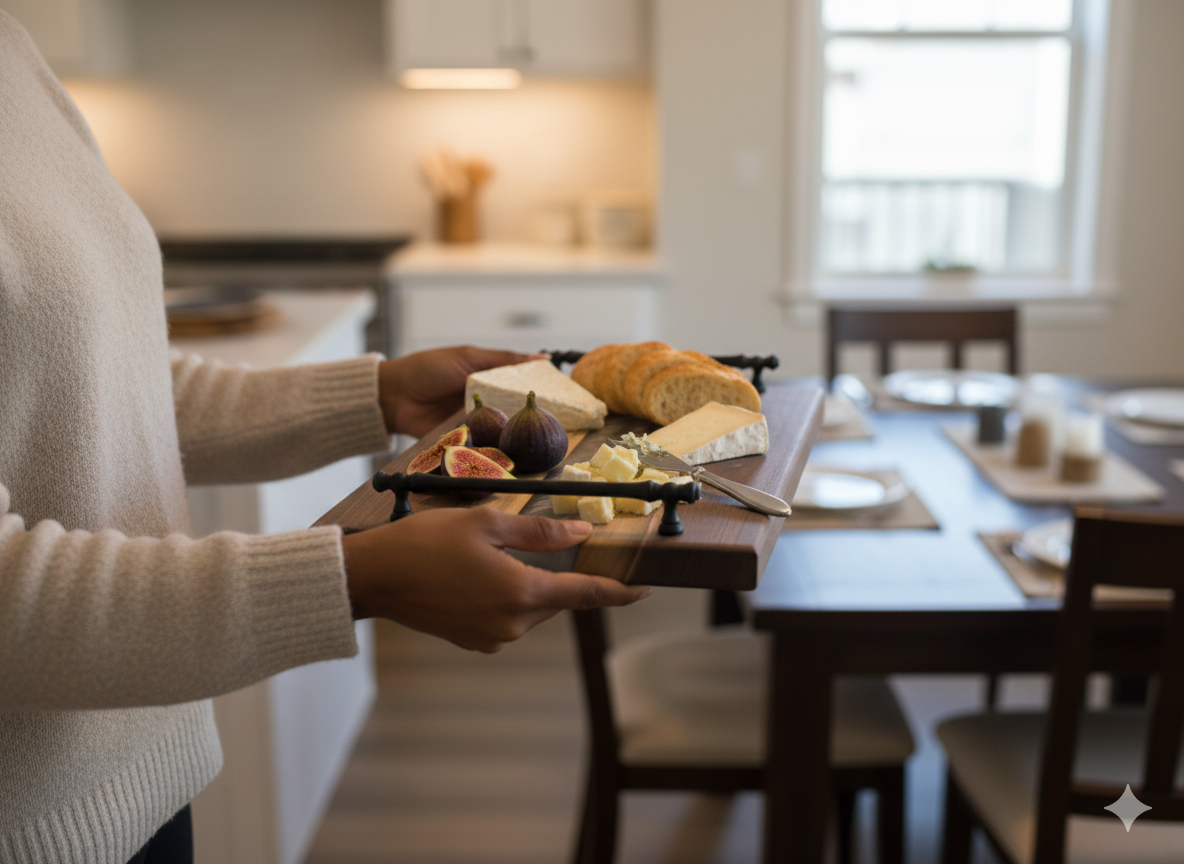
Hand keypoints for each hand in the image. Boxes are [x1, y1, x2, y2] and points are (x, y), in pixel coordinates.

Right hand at [342, 508, 651, 651]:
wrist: (374, 577)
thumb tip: (581, 534)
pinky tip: (481, 574)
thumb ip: (540, 533)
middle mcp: (512, 624)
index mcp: (520, 593)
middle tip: (548, 545)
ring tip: (495, 553)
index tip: (645, 590)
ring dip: (529, 584)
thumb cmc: (426, 542)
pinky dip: (507, 595)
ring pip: (532, 607)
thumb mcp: (486, 523)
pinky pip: (508, 617)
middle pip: (556, 599)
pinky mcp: (474, 641)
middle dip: (560, 575)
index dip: (619, 592)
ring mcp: (492, 637)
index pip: (586, 595)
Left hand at [378, 346, 546, 437]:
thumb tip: (541, 358)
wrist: (393, 396)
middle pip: (514, 411)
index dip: (539, 391)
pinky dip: (494, 446)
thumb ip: (504, 360)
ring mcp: (475, 422)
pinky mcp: (464, 439)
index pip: (519, 385)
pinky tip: (511, 449)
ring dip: (514, 433)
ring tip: (538, 437)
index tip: (565, 397)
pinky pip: (483, 443)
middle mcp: (485, 401)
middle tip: (558, 421)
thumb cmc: (428, 369)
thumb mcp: (469, 357)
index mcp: (488, 378)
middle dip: (531, 416)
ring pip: (502, 429)